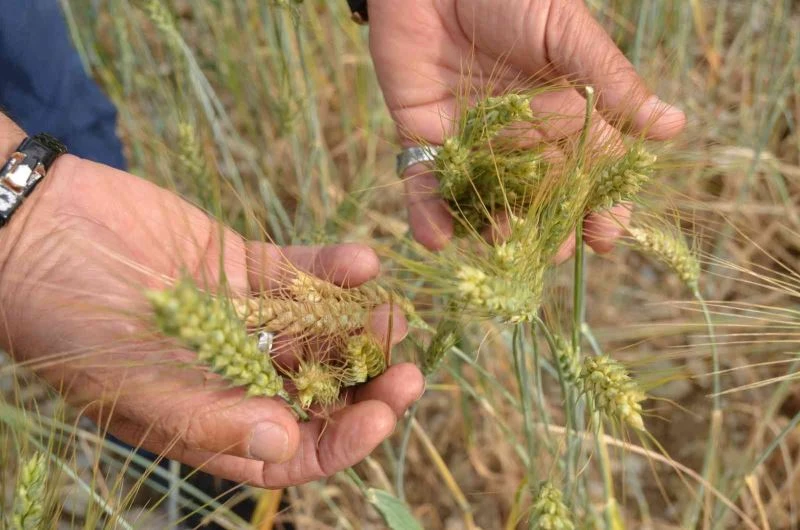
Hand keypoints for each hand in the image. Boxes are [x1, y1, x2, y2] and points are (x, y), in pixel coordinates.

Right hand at [0, 127, 422, 486]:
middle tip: (410, 369)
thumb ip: (210, 419)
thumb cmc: (69, 324)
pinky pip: (300, 272)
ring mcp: (245, 320)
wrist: (39, 232)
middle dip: (368, 384)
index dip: (343, 440)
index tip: (383, 415)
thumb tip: (285, 448)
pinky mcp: (245, 267)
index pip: (292, 449)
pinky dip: (333, 268)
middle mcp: (236, 374)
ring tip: (395, 316)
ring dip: (361, 326)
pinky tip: (363, 262)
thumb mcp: (134, 384)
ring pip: (320, 331)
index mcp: (211, 419)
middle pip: (319, 392)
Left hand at [369, 0, 685, 250]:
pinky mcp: (423, 138)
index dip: (599, 207)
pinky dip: (429, 213)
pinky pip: (425, 184)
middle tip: (550, 254)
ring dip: (491, 231)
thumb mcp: (568, 34)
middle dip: (545, 231)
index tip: (606, 237)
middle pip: (537, 199)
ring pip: (483, 200)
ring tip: (502, 249)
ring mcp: (470, 143)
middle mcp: (518, 138)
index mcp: (561, 116)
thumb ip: (609, 82)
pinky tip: (439, 239)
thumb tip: (673, 126)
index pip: (587, 174)